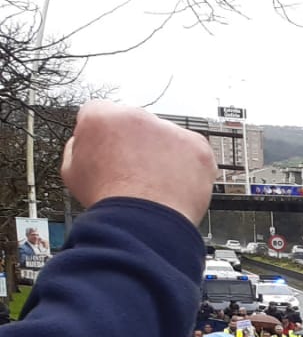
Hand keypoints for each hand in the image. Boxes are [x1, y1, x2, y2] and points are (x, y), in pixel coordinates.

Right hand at [62, 102, 215, 227]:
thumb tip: (86, 141)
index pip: (102, 114)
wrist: (141, 223)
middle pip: (136, 126)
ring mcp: (169, 129)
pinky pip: (193, 153)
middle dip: (137, 146)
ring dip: (164, 156)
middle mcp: (135, 115)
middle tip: (137, 176)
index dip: (105, 138)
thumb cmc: (106, 202)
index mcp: (100, 116)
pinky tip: (176, 187)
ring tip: (157, 187)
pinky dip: (189, 169)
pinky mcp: (196, 146)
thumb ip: (78, 147)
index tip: (111, 156)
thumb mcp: (72, 172)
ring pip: (167, 139)